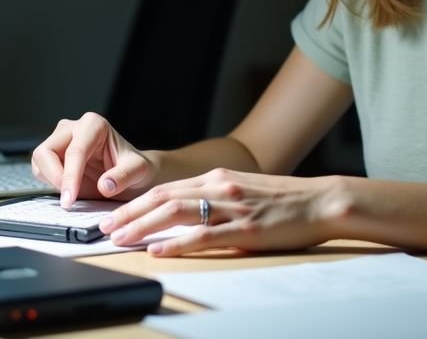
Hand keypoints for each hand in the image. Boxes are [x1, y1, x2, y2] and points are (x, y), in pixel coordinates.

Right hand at [31, 112, 158, 206]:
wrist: (132, 172)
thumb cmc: (135, 167)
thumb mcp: (139, 171)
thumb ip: (124, 176)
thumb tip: (105, 185)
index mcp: (94, 125)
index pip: (75, 151)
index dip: (70, 177)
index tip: (69, 199)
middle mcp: (73, 128)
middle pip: (47, 151)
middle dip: (55, 178)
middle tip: (69, 200)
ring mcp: (60, 140)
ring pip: (40, 161)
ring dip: (52, 181)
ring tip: (75, 194)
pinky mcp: (53, 154)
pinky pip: (41, 170)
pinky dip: (50, 183)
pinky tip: (70, 190)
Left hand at [99, 168, 345, 255]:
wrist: (322, 200)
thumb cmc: (285, 200)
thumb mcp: (244, 189)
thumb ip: (215, 196)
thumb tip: (184, 211)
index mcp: (217, 177)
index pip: (166, 188)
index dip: (136, 202)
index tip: (113, 214)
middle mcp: (219, 186)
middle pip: (162, 197)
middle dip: (129, 213)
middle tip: (104, 227)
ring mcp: (231, 206)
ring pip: (175, 213)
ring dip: (143, 226)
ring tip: (120, 238)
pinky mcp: (245, 228)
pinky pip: (202, 235)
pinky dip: (176, 242)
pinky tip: (158, 249)